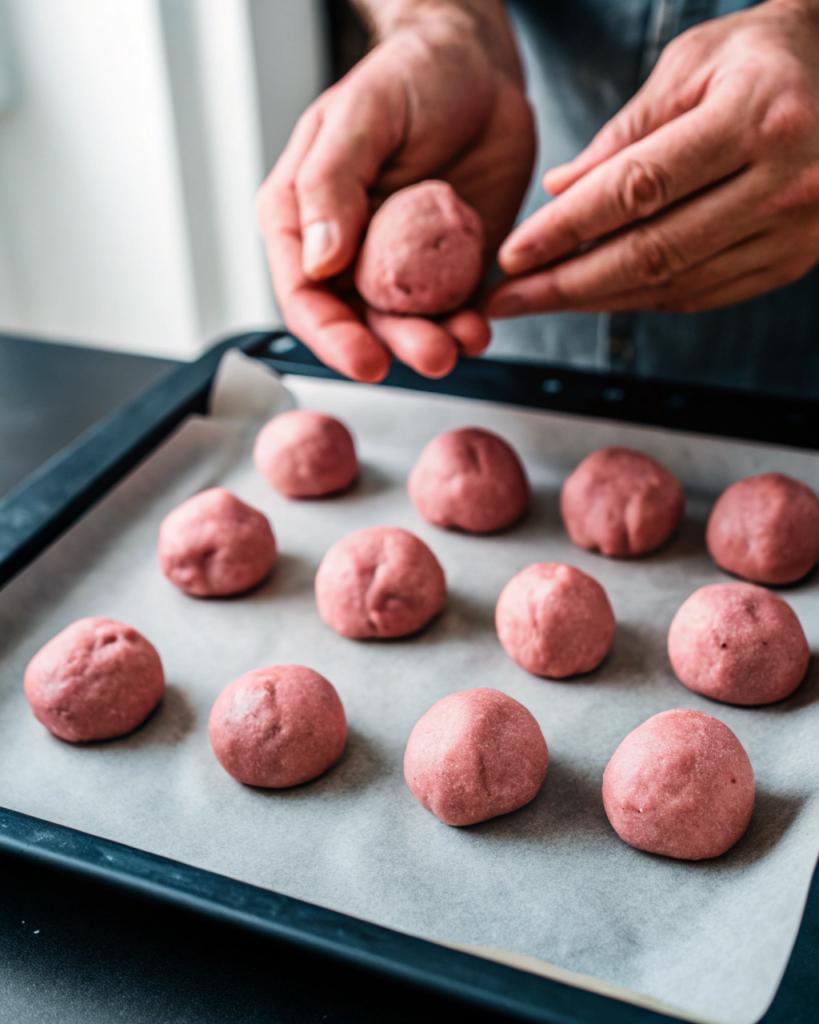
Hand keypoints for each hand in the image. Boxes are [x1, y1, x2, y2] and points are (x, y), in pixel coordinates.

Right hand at [257, 12, 534, 380]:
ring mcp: (400, 265)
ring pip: (406, 324)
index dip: (331, 336)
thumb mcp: (361, 115)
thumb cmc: (410, 78)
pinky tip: (480, 326)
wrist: (480, 72)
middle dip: (392, 346)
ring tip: (462, 342)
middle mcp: (347, 252)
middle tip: (430, 354)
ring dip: (432, 342)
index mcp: (303, 220)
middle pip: (357, 321)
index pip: (304, 295)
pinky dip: (466, 325)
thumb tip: (317, 259)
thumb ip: (330, 185)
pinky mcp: (449, 269)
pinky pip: (453, 310)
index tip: (364, 359)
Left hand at [487, 0, 818, 317]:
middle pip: (652, 251)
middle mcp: (783, 181)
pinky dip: (644, 300)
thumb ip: (627, 131)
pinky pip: (705, 294)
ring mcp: (796, 228)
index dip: (567, 229)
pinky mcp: (795, 258)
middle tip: (506, 300)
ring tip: (540, 302)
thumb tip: (560, 191)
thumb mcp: (694, 63)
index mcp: (754, 118)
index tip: (513, 255)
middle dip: (567, 284)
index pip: (638, 189)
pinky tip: (599, 297)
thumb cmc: (768, 57)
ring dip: (597, 300)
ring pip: (675, 283)